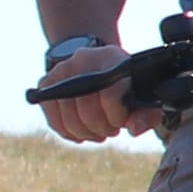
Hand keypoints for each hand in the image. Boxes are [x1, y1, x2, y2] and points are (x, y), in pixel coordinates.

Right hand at [39, 59, 155, 145]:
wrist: (99, 62)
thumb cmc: (126, 82)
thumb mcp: (143, 93)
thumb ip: (147, 113)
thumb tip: (135, 129)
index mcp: (111, 58)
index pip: (109, 95)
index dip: (116, 116)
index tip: (122, 122)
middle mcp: (82, 59)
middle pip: (87, 110)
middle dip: (101, 127)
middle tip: (111, 129)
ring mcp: (60, 70)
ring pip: (69, 118)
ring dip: (86, 133)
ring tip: (99, 131)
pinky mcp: (46, 83)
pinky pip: (54, 119)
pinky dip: (68, 132)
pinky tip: (82, 133)